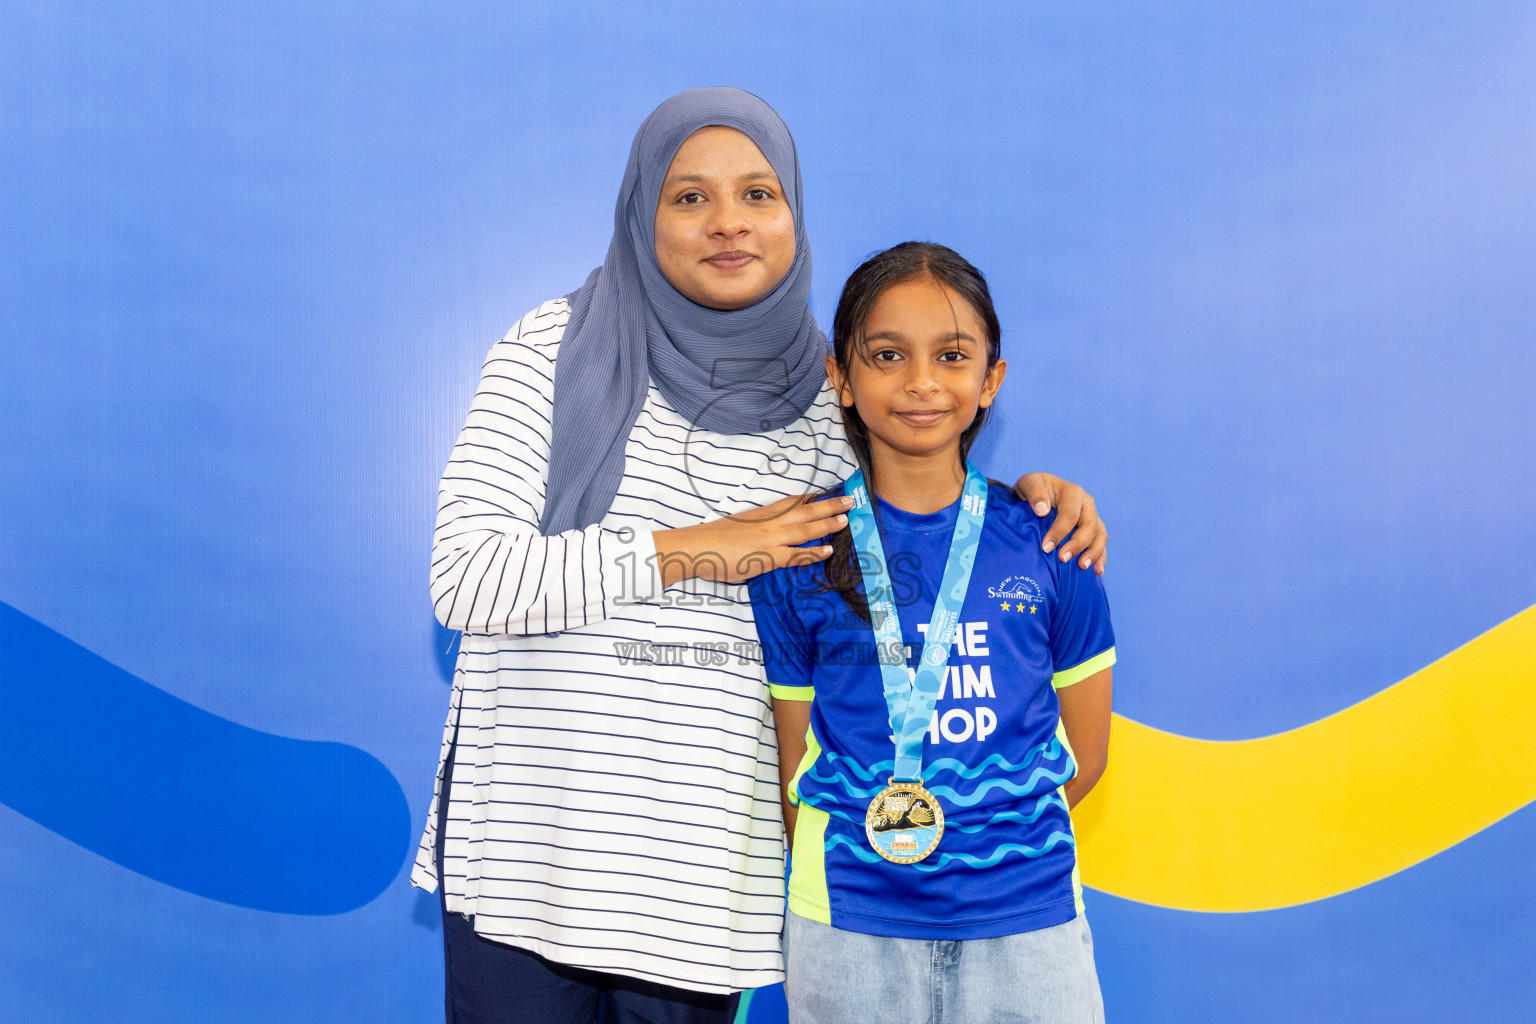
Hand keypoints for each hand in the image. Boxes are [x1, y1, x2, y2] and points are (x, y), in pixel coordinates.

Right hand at [652, 494, 852, 586]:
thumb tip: (768, 532)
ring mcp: (770, 539)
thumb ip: (758, 527)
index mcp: (763, 513)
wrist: (696, 547)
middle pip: (806, 511)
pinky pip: (796, 555)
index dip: (814, 497)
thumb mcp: (740, 526)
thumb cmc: (714, 538)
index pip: (794, 501)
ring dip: (828, 524)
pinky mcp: (767, 557)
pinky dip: (813, 553)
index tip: (831, 491)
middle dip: (830, 505)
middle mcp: (770, 522)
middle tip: (851, 499)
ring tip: (846, 519)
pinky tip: (828, 551)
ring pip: (806, 529)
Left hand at [1013, 473, 1106, 573]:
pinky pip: (1102, 543)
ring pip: (1100, 535)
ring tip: (1082, 567)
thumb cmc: (1032, 490)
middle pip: (1089, 525)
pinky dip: (1101, 557)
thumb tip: (1042, 510)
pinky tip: (1097, 571)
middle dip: (1078, 544)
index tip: (1046, 548)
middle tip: (1063, 559)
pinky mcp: (1094, 529)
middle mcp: (1086, 503)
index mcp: (1072, 492)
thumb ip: (1034, 492)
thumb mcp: (1028, 483)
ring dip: (1093, 553)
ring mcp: (1092, 516)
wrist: (1038, 494)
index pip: (1070, 514)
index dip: (1060, 532)